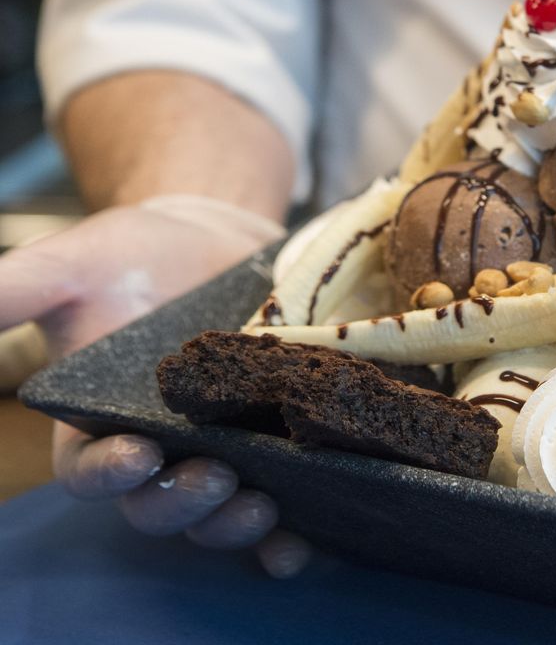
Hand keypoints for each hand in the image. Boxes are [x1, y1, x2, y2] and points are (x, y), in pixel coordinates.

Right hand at [0, 195, 308, 575]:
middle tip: (214, 478)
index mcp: (99, 427)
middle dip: (183, 503)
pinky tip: (308, 535)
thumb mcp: (69, 264)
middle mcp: (161, 452)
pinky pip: (284, 503)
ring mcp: (224, 452)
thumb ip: (13, 293)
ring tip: (262, 504)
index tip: (135, 455)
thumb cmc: (132, 254)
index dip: (108, 474)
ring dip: (237, 523)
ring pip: (220, 514)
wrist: (216, 238)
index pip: (91, 470)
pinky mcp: (278, 444)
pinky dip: (292, 531)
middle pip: (160, 505)